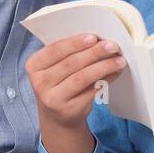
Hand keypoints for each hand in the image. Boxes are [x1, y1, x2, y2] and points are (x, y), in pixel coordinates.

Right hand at [25, 33, 125, 152]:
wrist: (57, 115)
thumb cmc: (59, 82)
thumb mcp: (55, 67)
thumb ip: (69, 53)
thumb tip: (98, 39)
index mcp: (34, 65)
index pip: (55, 50)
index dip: (75, 43)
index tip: (93, 37)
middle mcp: (40, 83)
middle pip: (71, 63)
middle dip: (94, 52)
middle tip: (112, 46)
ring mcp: (53, 99)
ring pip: (82, 77)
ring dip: (104, 66)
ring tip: (119, 60)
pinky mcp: (69, 110)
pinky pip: (91, 91)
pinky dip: (106, 79)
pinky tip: (115, 72)